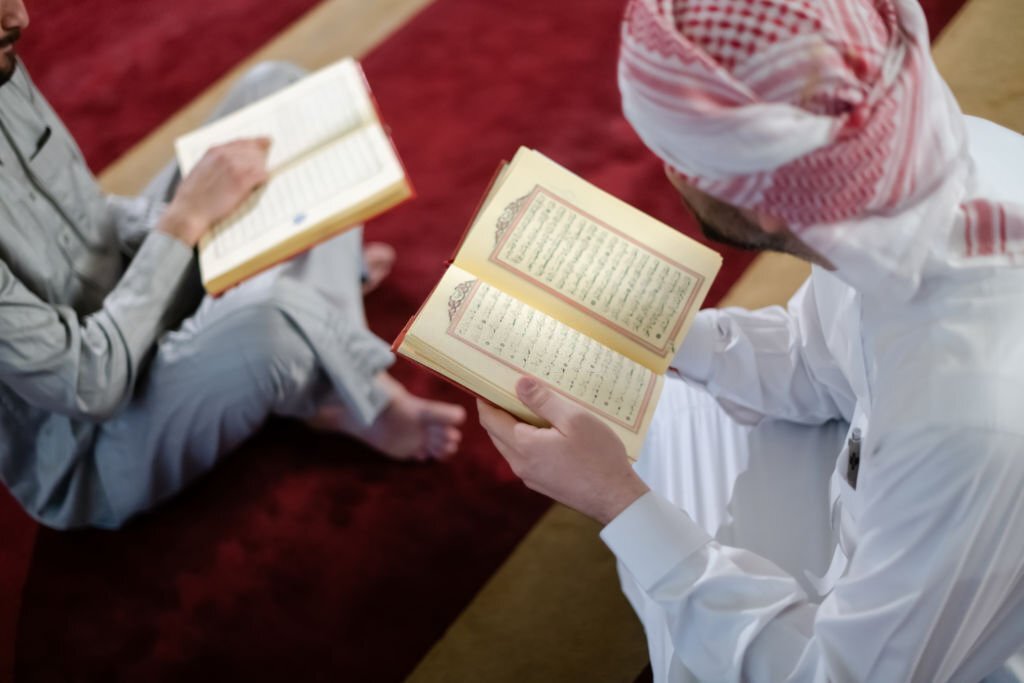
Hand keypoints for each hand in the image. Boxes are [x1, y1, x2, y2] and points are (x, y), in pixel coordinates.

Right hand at [158, 137, 271, 246]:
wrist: (189, 211)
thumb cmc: (193, 195)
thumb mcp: (202, 169)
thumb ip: (218, 161)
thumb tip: (233, 161)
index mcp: (215, 151)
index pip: (242, 142)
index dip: (256, 144)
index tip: (266, 143)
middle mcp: (226, 155)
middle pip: (254, 151)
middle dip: (260, 160)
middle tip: (261, 170)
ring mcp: (234, 167)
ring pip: (260, 163)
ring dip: (260, 172)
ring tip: (256, 182)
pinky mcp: (241, 181)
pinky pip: (262, 175)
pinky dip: (262, 181)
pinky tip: (257, 186)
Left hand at [478, 376, 649, 524]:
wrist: (615, 498)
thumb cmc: (599, 456)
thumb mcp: (574, 419)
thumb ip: (543, 400)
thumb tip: (519, 383)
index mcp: (523, 446)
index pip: (489, 419)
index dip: (484, 399)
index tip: (486, 382)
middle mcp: (520, 464)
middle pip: (496, 433)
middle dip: (497, 410)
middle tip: (509, 389)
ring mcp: (530, 476)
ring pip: (510, 446)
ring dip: (513, 426)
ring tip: (530, 406)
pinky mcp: (542, 483)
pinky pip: (525, 457)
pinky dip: (526, 440)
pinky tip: (546, 430)